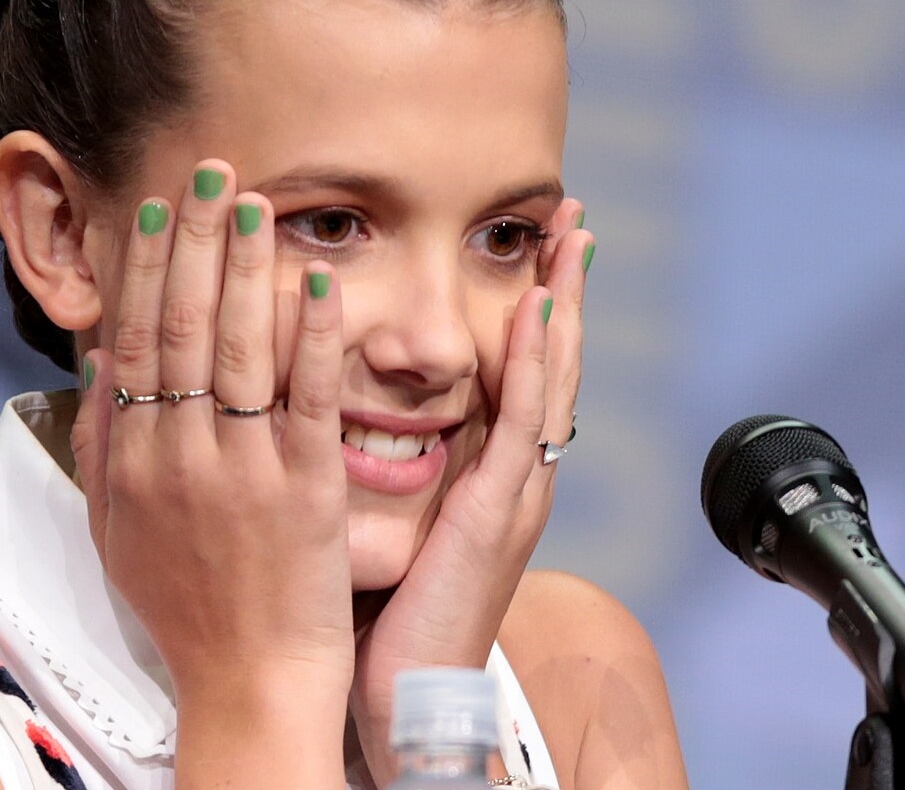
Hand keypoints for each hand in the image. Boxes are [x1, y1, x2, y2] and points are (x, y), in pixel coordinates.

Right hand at [66, 161, 353, 788]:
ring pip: (238, 346)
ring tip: (254, 200)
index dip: (146, 265)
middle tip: (210, 170)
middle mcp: (179, 454)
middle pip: (182, 324)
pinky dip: (311, 334)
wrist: (247, 680)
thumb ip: (102, 446)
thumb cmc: (184, 606)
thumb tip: (101, 361)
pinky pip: (308, 396)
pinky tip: (317, 279)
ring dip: (245, 265)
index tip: (157, 206)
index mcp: (133, 459)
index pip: (136, 338)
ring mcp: (243, 469)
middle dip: (196, 239)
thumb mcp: (116, 529)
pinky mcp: (306, 489)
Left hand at [349, 198, 593, 782]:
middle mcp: (513, 472)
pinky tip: (537, 312)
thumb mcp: (392, 511)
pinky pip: (520, 424)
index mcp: (486, 471)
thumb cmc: (385, 606)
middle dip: (561, 285)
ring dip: (562, 303)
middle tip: (569, 213)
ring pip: (548, 379)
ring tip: (569, 235)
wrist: (405, 691)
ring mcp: (514, 491)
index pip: (516, 369)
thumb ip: (385, 452)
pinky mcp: (495, 514)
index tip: (528, 238)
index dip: (530, 303)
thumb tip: (336, 394)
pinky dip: (534, 366)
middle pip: (547, 360)